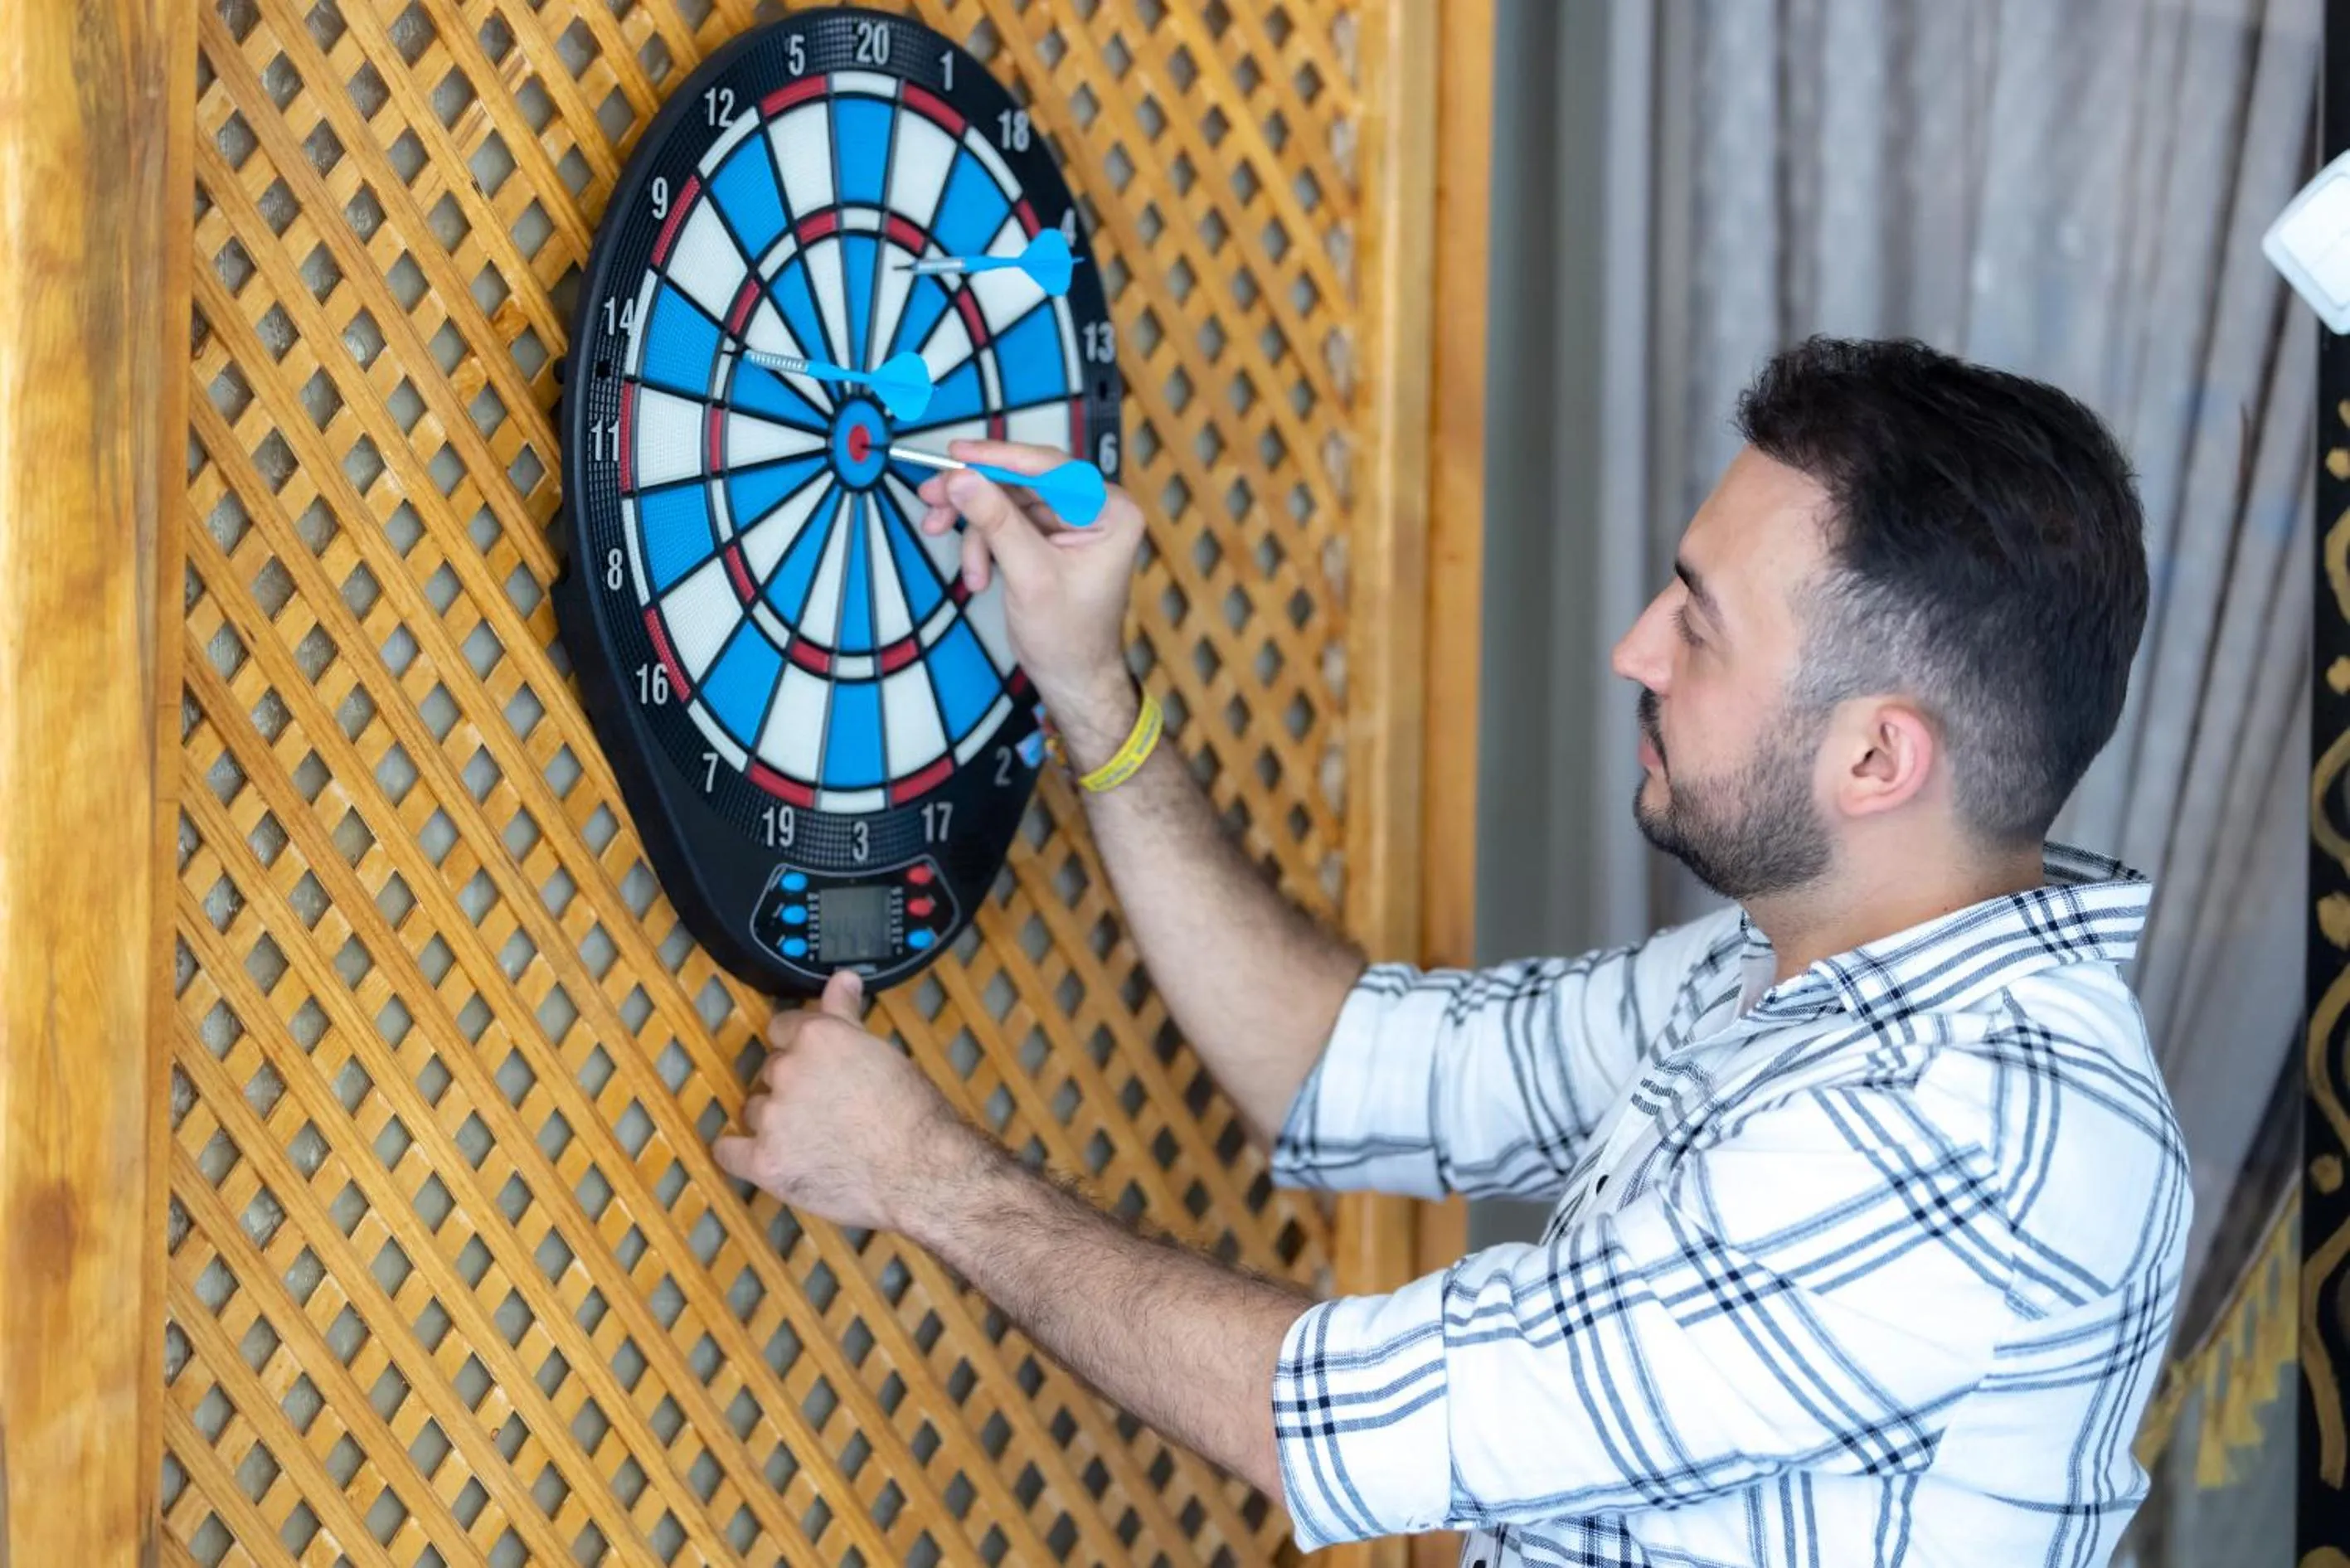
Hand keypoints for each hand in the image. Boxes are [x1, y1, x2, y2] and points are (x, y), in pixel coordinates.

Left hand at [712, 971, 977, 1232]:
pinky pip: (729, 1152)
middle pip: (770, 1070)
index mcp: (816, 1036)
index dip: (799, 1047)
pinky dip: (741, 1153)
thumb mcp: (882, 1052)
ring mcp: (773, 1118)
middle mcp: (788, 1070)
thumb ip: (846, 1013)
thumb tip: (841, 980)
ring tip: (812, 1136)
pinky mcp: (766, 1161)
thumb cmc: (912, 1114)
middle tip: (824, 1104)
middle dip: (792, 1085)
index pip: (783, 1028)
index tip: (813, 1063)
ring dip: (774, 1119)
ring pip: (756, 1109)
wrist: (921, 1170)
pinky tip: (763, 1153)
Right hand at [916, 440, 1145, 738]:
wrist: (1072, 679)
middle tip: (931, 497)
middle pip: (1021, 481)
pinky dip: (983, 546)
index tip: (956, 455)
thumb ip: (995, 522)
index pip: (1049, 468)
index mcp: (1110, 511)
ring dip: (975, 532)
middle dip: (975, 496)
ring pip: (1006, 501)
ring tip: (965, 570)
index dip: (999, 458)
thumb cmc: (1070, 638)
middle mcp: (1094, 508)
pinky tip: (978, 577)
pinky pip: (1004, 522)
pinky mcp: (1048, 537)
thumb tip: (960, 478)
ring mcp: (1069, 522)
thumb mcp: (1029, 576)